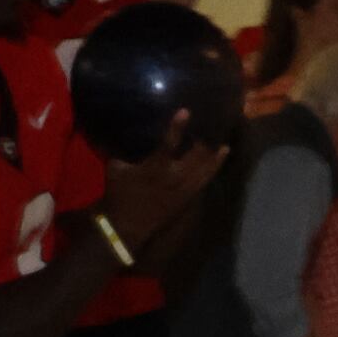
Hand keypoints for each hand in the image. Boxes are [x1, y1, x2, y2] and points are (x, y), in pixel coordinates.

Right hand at [103, 113, 226, 248]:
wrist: (127, 225)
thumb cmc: (119, 194)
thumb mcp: (115, 168)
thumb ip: (123, 150)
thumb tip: (120, 132)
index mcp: (156, 167)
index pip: (169, 143)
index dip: (177, 126)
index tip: (186, 111)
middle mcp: (175, 177)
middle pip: (197, 155)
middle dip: (204, 140)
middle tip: (209, 124)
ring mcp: (185, 188)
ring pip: (206, 168)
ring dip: (214, 154)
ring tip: (222, 140)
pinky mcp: (189, 197)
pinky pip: (206, 180)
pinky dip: (213, 167)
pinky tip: (219, 158)